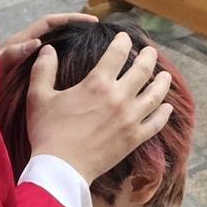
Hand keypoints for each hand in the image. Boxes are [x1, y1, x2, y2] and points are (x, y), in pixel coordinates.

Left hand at [0, 11, 96, 82]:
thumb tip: (36, 42)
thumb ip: (11, 55)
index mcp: (18, 44)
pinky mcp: (27, 78)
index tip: (92, 21)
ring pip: (55, 51)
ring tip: (96, 56)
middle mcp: (23, 50)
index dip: (71, 19)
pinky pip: (51, 67)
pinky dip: (66, 66)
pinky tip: (80, 78)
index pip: (49, 23)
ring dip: (73, 48)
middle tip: (100, 37)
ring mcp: (26, 64)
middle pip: (55, 33)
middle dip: (76, 31)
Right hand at [26, 31, 172, 183]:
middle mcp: (119, 98)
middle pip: (142, 70)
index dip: (122, 41)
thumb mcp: (39, 97)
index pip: (117, 53)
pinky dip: (163, 113)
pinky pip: (156, 123)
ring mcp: (130, 119)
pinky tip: (167, 107)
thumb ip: (43, 70)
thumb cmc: (48, 132)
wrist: (61, 168)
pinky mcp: (134, 139)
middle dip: (148, 57)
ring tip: (165, 75)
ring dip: (162, 82)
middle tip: (150, 51)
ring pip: (155, 95)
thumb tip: (46, 48)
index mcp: (97, 83)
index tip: (124, 37)